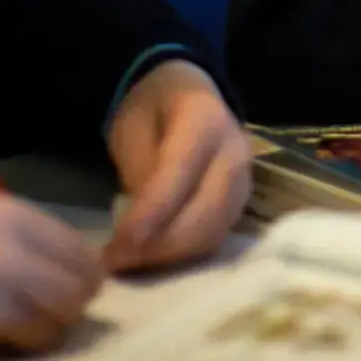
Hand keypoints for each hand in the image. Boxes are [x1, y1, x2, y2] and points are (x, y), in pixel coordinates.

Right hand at [0, 193, 102, 360]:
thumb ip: (18, 236)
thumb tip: (76, 269)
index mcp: (1, 210)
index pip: (78, 250)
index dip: (80, 275)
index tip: (69, 287)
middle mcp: (1, 246)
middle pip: (76, 290)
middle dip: (63, 307)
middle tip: (38, 314)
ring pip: (55, 325)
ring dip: (38, 332)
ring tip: (6, 327)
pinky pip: (18, 348)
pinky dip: (7, 348)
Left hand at [105, 58, 252, 272]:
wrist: (188, 97)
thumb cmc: (153, 111)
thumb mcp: (132, 126)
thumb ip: (139, 168)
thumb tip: (140, 221)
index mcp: (206, 118)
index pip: (180, 171)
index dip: (152, 210)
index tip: (121, 243)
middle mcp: (236, 151)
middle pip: (206, 210)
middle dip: (160, 244)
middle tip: (116, 261)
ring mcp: (244, 181)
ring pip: (213, 232)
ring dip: (171, 256)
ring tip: (130, 263)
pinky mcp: (239, 206)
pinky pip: (214, 239)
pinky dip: (183, 256)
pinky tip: (152, 259)